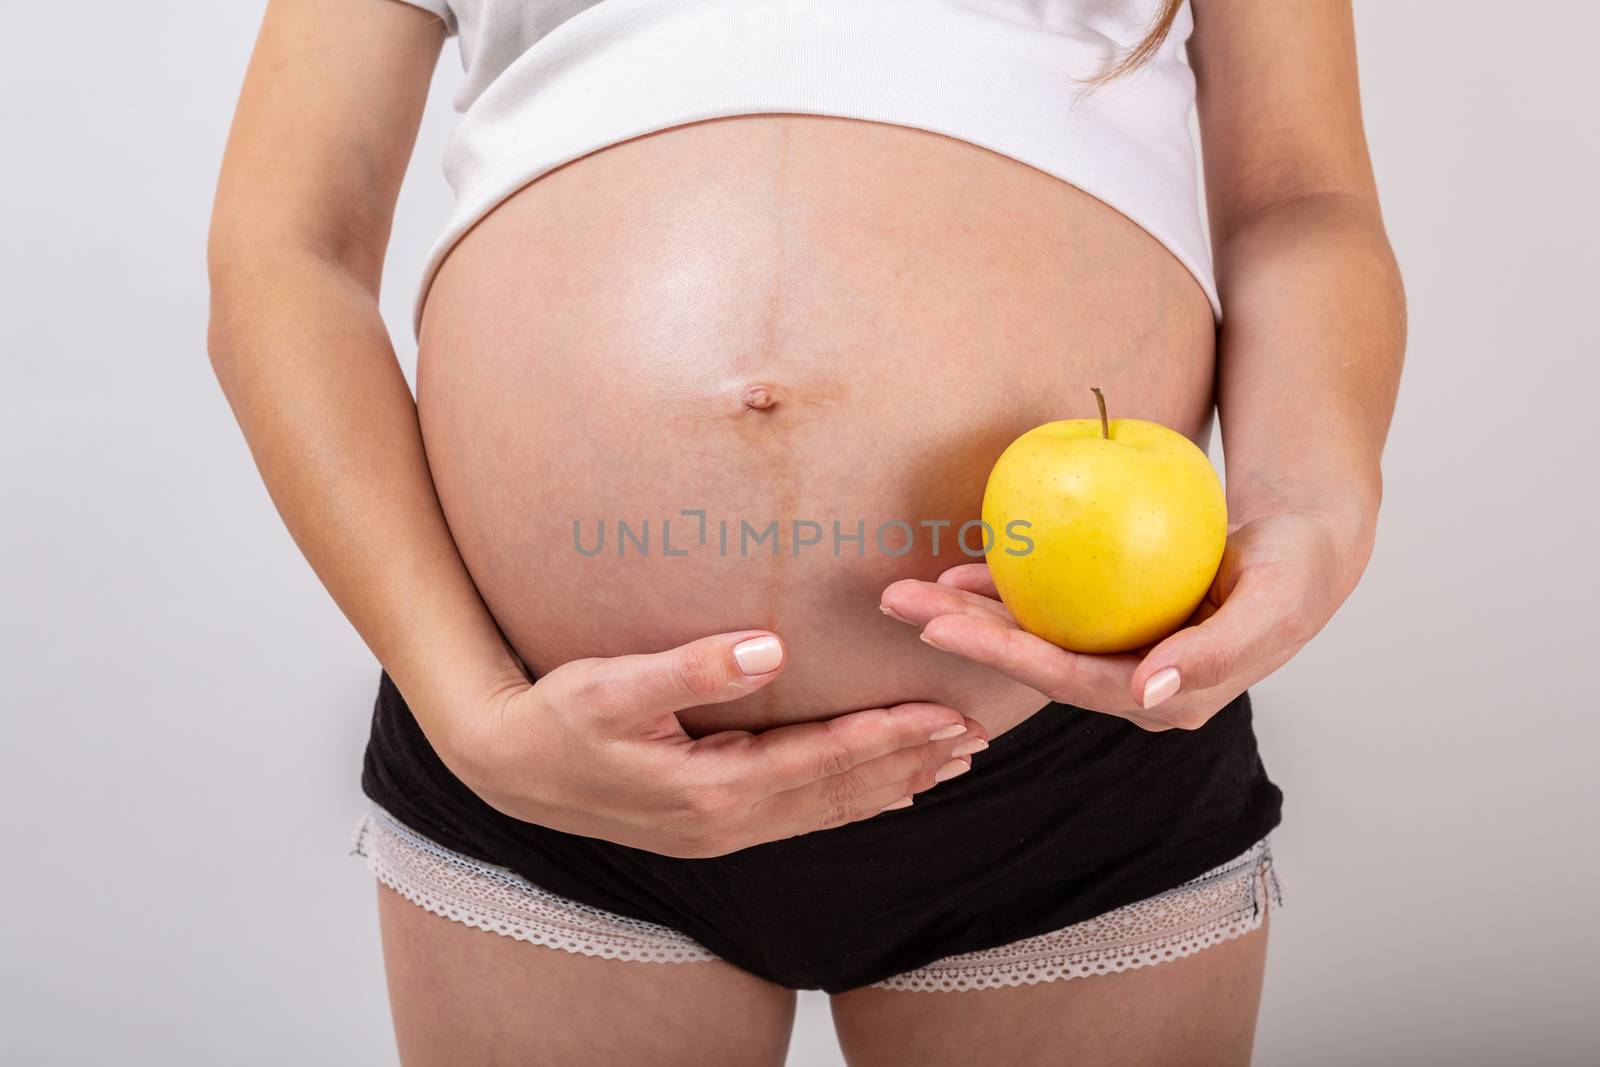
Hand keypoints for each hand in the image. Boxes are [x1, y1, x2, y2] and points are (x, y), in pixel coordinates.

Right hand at [443, 631, 988, 857]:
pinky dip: (852, 800)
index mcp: (714, 790)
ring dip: (894, 784)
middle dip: (912, 761)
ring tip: (951, 764)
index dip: (890, 737)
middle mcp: (729, 821)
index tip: (946, 713)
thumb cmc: (557, 719)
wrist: (509, 768)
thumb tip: (770, 650)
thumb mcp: (611, 686)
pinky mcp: (714, 824)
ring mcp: (723, 831)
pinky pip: (803, 815)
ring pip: (830, 809)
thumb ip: (692, 668)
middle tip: (978, 736)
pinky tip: (883, 792)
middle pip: (842, 791)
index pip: (825, 762)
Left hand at [881, 511, 1368, 730]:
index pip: (1064, 679)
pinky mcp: (1109, 627)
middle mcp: (1128, 687)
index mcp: (1162, 700)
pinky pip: (1046, 611)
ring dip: (967, 616)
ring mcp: (1114, 658)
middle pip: (1029, 662)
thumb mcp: (1273, 606)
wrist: (1302, 549)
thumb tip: (1148, 696)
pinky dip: (1004, 591)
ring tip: (906, 590)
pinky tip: (962, 568)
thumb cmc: (1295, 573)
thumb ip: (1216, 656)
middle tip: (895, 600)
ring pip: (1028, 638)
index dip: (1000, 656)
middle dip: (959, 636)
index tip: (940, 628)